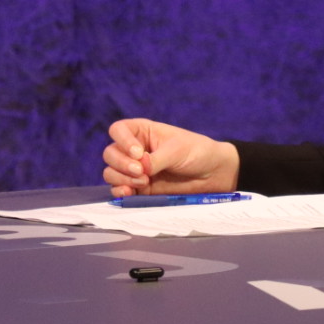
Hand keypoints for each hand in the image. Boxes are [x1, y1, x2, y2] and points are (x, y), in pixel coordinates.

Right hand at [102, 118, 239, 197]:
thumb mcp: (177, 151)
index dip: (122, 141)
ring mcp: (135, 170)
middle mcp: (134, 150)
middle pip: (110, 153)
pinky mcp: (139, 188)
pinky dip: (120, 191)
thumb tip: (140, 170)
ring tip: (144, 181)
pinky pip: (119, 189)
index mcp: (142, 132)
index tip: (138, 153)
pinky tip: (130, 192)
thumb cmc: (197, 152)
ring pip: (111, 172)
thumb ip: (156, 160)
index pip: (118, 130)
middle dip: (121, 163)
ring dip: (121, 178)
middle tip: (142, 171)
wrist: (212, 174)